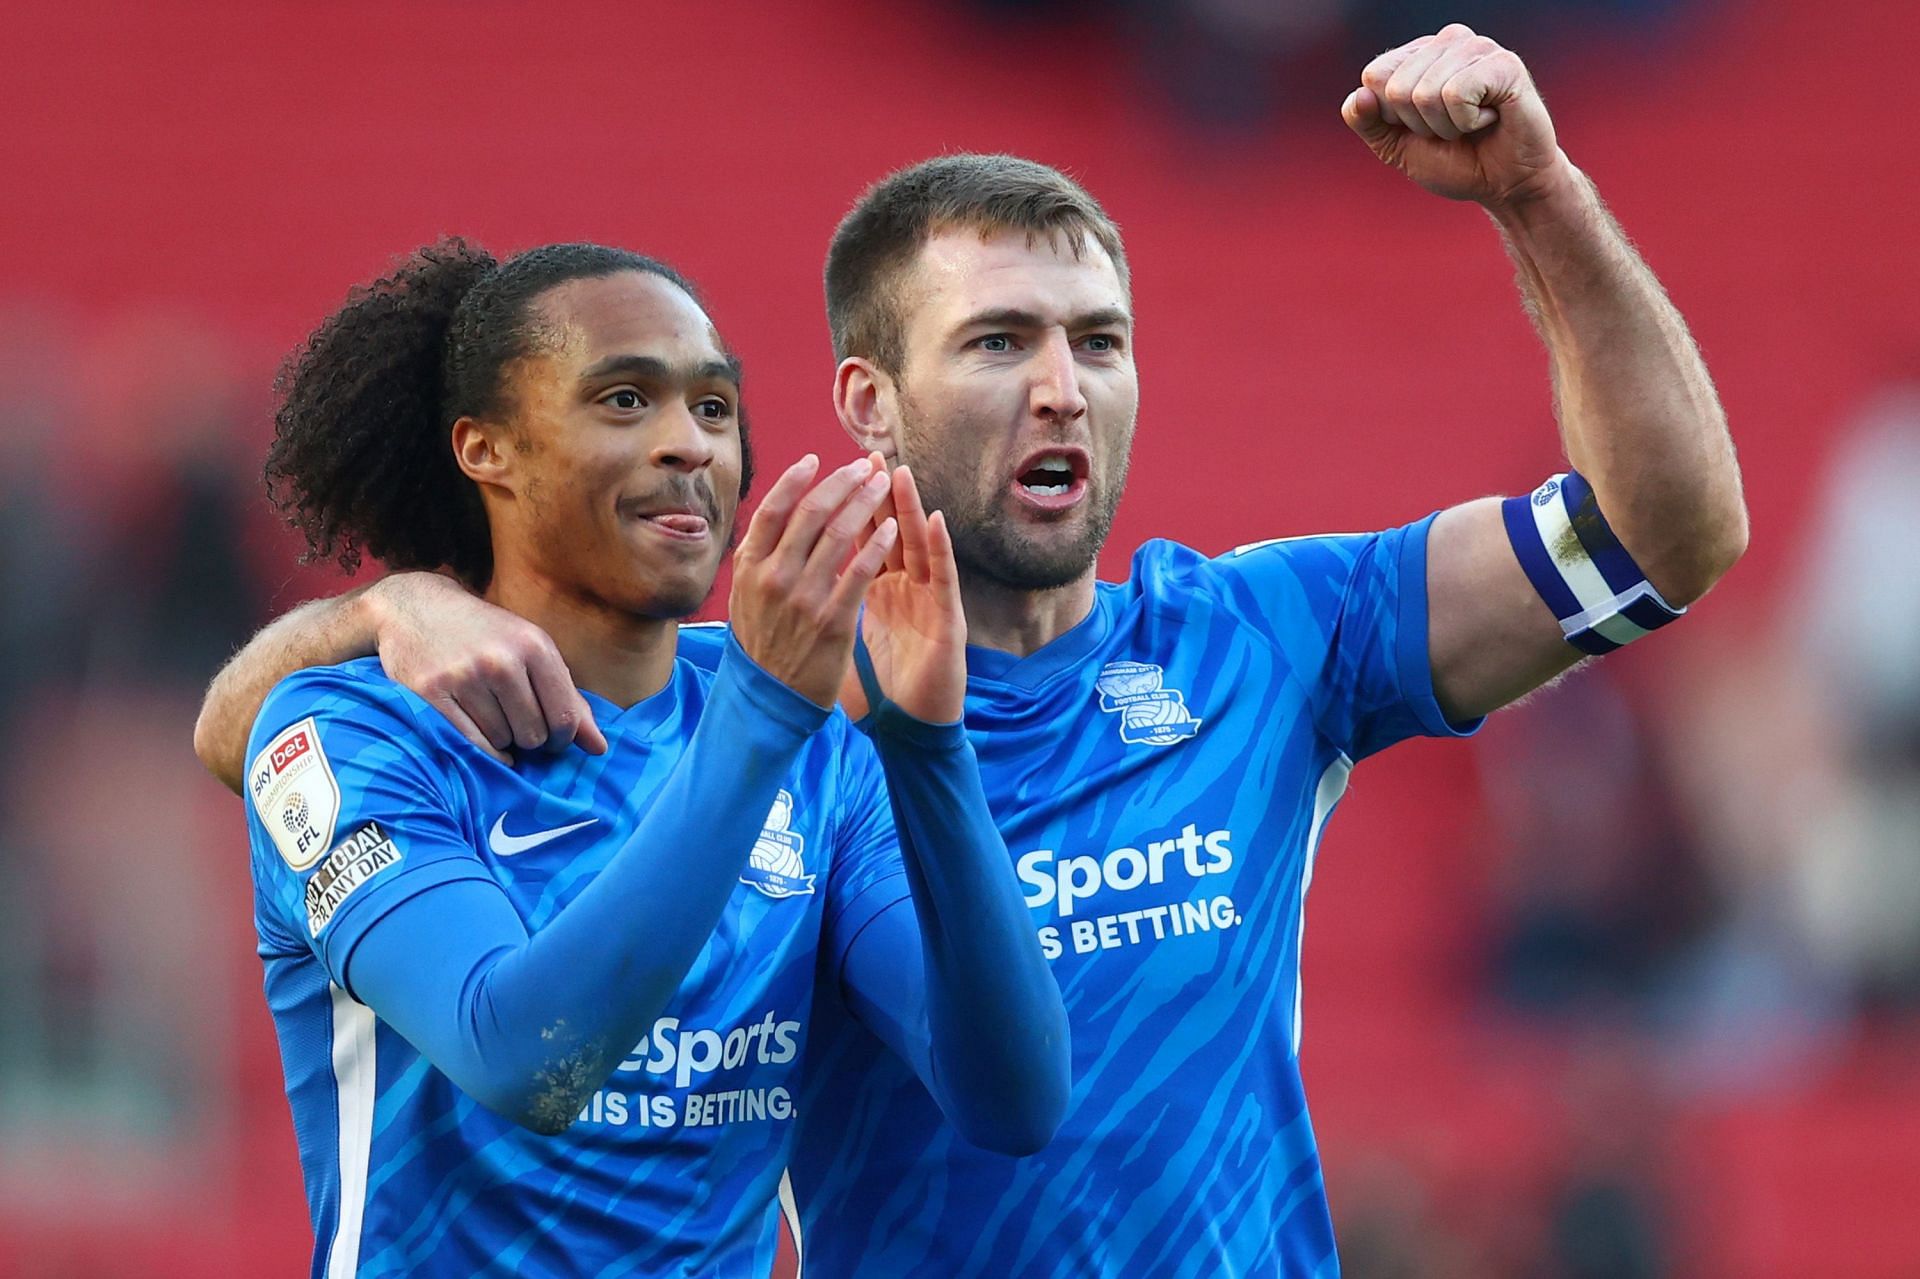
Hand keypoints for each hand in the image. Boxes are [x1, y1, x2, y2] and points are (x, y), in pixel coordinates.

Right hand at [366, 572, 606, 763]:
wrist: (417, 608)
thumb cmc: (485, 635)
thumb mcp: (532, 652)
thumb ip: (569, 699)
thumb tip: (599, 748)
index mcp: (534, 646)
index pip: (565, 718)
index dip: (563, 738)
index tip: (552, 736)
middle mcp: (500, 660)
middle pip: (534, 735)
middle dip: (530, 738)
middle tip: (516, 722)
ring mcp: (463, 677)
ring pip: (502, 742)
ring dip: (501, 739)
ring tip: (490, 715)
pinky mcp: (430, 693)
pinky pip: (470, 743)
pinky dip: (480, 750)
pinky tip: (481, 736)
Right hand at [729, 455, 898, 707]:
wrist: (770, 701)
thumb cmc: (762, 645)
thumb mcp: (745, 597)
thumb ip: (759, 558)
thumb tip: (774, 515)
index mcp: (750, 567)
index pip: (772, 509)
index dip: (795, 479)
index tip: (816, 460)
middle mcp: (773, 577)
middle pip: (810, 512)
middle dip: (842, 482)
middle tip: (864, 467)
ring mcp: (803, 597)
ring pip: (839, 534)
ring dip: (865, 503)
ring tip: (883, 485)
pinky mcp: (833, 619)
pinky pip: (860, 571)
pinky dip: (877, 544)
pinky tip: (892, 527)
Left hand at [838, 460, 965, 724]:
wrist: (914, 727)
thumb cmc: (882, 689)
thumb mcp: (848, 644)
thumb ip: (831, 612)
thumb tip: (794, 593)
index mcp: (879, 593)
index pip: (860, 541)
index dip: (847, 508)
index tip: (832, 474)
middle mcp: (905, 590)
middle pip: (889, 532)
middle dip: (876, 495)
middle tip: (868, 457)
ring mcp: (928, 601)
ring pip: (918, 545)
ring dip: (908, 507)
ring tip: (899, 473)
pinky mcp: (949, 619)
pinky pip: (942, 578)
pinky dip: (939, 547)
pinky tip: (934, 520)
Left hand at [1342, 24, 1569, 208]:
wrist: (1505, 184)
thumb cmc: (1455, 161)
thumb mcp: (1396, 147)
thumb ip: (1367, 123)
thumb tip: (1360, 95)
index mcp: (1419, 55)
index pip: (1374, 76)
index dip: (1391, 117)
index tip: (1422, 127)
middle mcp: (1448, 41)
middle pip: (1396, 88)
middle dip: (1419, 125)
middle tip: (1452, 129)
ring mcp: (1477, 47)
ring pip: (1425, 93)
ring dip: (1445, 126)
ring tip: (1472, 125)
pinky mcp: (1503, 63)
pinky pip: (1455, 95)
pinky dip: (1466, 121)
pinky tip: (1489, 118)